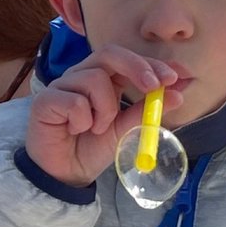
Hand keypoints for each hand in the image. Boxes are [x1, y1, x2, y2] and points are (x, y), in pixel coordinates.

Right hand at [25, 46, 181, 187]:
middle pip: (108, 53)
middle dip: (136, 67)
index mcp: (103, 78)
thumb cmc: (93, 147)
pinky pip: (74, 101)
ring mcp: (62, 85)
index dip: (151, 64)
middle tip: (153, 87)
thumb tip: (179, 94)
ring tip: (97, 129)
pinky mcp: (46, 100)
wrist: (65, 173)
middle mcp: (82, 75)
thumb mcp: (127, 130)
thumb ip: (147, 111)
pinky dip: (83, 120)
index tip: (174, 77)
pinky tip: (76, 130)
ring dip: (106, 109)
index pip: (127, 58)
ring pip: (94, 79)